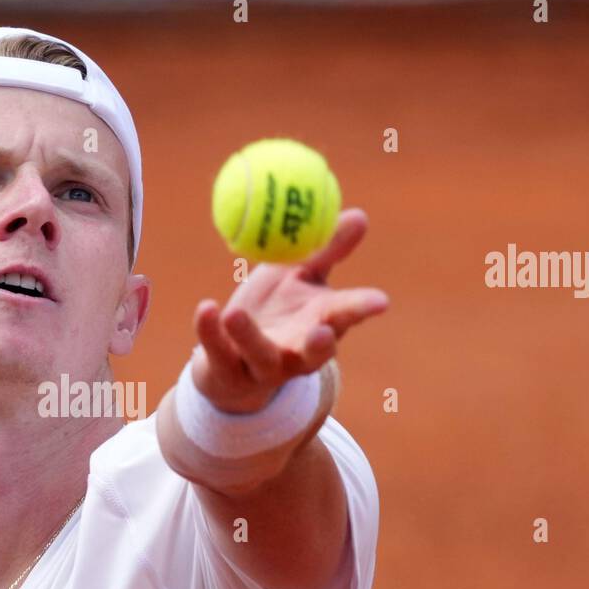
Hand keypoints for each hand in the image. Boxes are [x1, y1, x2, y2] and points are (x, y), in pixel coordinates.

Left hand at [191, 208, 388, 413]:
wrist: (231, 359)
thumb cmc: (275, 310)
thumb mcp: (299, 277)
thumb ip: (325, 251)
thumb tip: (360, 215)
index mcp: (320, 324)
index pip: (346, 317)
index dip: (363, 310)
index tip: (381, 301)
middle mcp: (297, 352)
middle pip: (314, 352)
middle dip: (321, 345)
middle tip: (323, 331)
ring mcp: (262, 367)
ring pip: (261, 356)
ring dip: (249, 336)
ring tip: (233, 313)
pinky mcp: (228, 373)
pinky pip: (218, 352)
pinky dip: (210, 332)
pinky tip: (206, 307)